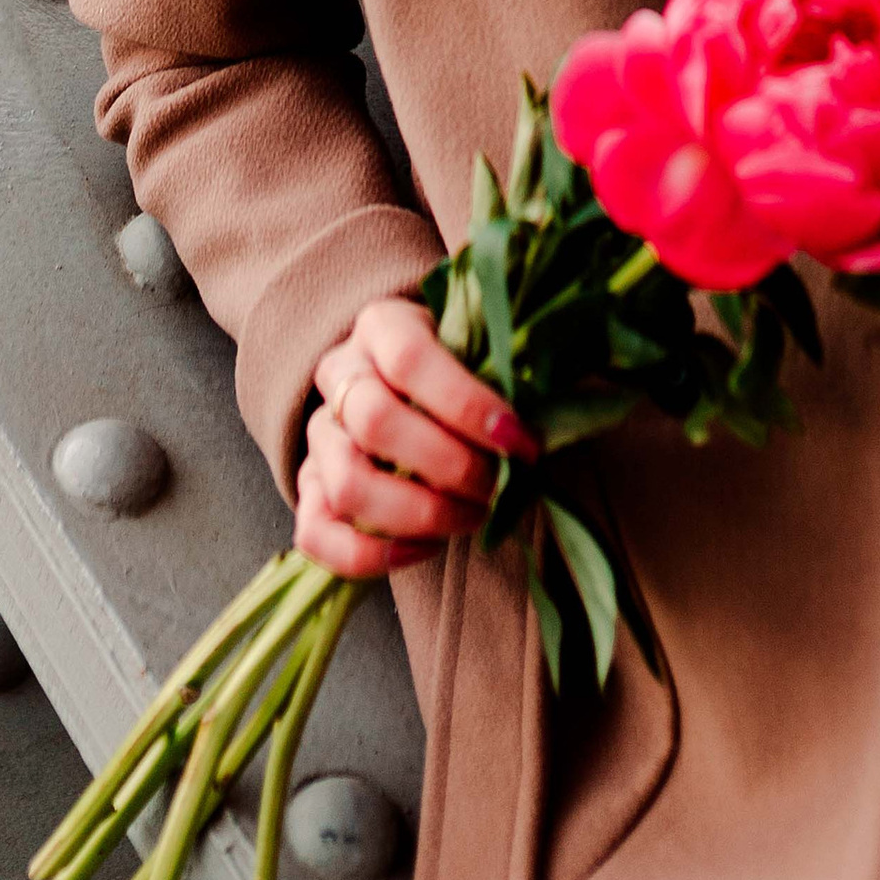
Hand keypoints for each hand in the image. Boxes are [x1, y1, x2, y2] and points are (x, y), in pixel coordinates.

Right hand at [295, 297, 535, 578]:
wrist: (402, 382)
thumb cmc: (461, 366)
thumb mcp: (483, 346)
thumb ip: (513, 369)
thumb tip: (570, 410)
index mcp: (382, 326)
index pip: (412, 358)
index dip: (467, 404)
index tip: (521, 441)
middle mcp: (340, 373)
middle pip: (375, 422)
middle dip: (450, 467)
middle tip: (499, 488)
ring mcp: (319, 434)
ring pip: (347, 482)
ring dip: (419, 514)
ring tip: (471, 519)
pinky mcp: (309, 488)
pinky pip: (315, 533)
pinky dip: (370, 554)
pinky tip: (425, 550)